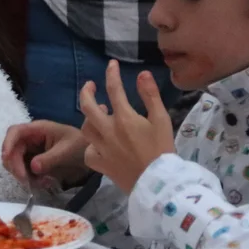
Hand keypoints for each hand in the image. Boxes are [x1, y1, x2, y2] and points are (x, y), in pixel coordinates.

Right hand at [2, 120, 90, 188]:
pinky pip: (24, 171)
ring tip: (41, 183)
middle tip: (26, 181)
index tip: (6, 158)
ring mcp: (30, 150)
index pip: (15, 132)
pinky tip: (44, 183)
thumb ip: (50, 158)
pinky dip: (30, 179)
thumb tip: (33, 167)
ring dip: (23, 175)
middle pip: (12, 150)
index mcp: (37, 129)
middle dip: (16, 166)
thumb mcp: (67, 150)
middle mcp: (30, 138)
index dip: (7, 143)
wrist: (90, 153)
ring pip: (15, 163)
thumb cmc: (79, 145)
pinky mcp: (33, 162)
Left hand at [79, 61, 174, 194]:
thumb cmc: (162, 150)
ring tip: (98, 113)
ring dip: (89, 118)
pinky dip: (91, 146)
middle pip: (87, 106)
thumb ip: (150, 96)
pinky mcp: (101, 165)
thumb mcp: (162, 120)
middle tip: (91, 85)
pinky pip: (89, 153)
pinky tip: (99, 143)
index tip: (111, 64)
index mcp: (124, 118)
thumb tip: (141, 74)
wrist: (158, 184)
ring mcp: (102, 148)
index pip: (113, 89)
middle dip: (86, 91)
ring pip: (85, 128)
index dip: (111, 73)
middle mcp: (108, 131)